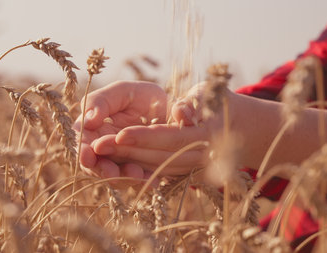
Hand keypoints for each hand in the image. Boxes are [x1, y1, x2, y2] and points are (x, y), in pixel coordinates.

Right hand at [73, 81, 166, 186]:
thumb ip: (101, 101)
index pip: (81, 143)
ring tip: (137, 174)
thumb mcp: (121, 91)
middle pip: (96, 165)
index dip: (81, 151)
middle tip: (112, 173)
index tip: (87, 155)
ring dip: (124, 178)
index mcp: (93, 130)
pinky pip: (139, 181)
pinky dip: (144, 182)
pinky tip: (153, 181)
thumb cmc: (141, 96)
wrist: (170, 108)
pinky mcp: (140, 171)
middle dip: (103, 170)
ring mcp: (122, 163)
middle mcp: (104, 150)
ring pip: (117, 176)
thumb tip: (88, 120)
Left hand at [91, 84, 233, 176]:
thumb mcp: (205, 94)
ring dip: (124, 162)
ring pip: (152, 169)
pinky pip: (153, 173)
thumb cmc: (213, 101)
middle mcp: (199, 158)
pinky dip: (131, 167)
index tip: (119, 134)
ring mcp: (190, 170)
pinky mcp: (180, 174)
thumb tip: (183, 114)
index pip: (170, 138)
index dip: (144, 137)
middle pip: (157, 158)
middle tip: (96, 145)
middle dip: (125, 153)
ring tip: (97, 152)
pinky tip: (110, 160)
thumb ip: (192, 103)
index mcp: (207, 135)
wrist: (230, 126)